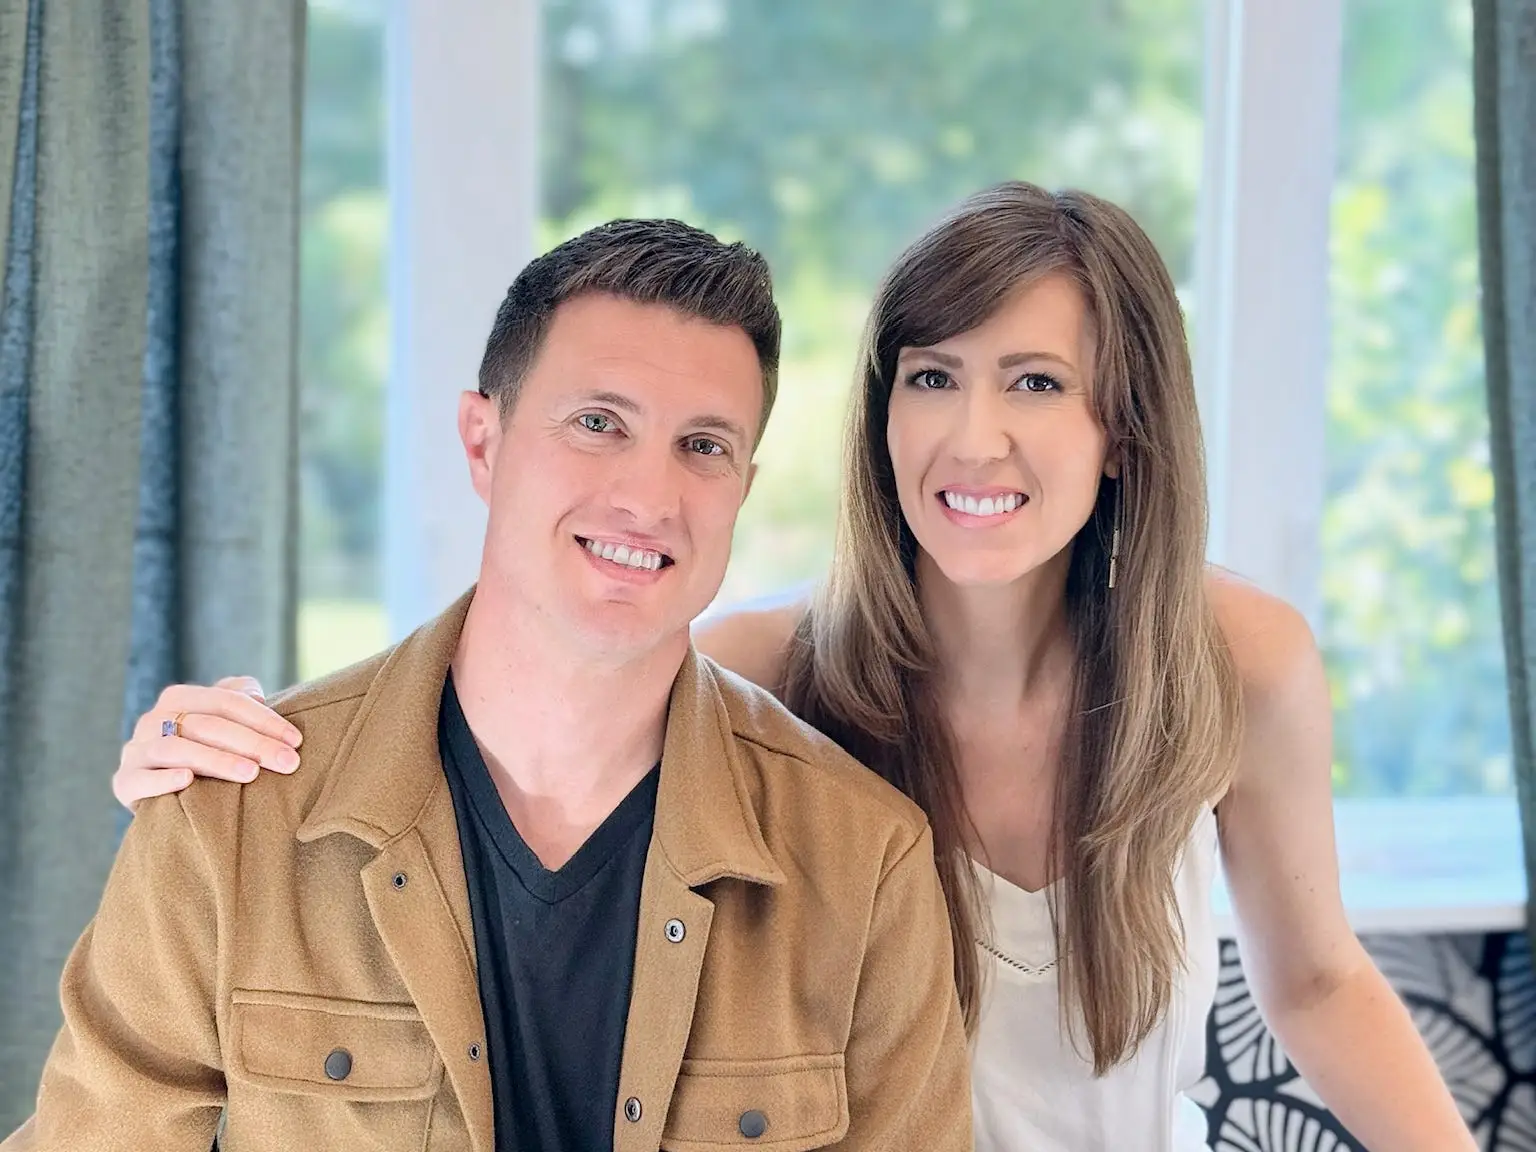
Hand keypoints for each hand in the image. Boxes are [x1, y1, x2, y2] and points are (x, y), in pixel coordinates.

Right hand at [113, 677, 303, 810]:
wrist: (161, 794)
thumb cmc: (203, 753)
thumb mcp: (222, 723)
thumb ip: (237, 699)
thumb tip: (256, 694)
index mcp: (179, 699)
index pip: (226, 701)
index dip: (264, 719)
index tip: (296, 741)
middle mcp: (153, 720)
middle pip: (207, 725)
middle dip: (252, 743)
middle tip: (287, 762)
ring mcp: (135, 750)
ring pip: (177, 749)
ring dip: (217, 760)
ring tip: (251, 773)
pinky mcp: (124, 782)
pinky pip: (140, 779)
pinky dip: (163, 779)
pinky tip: (188, 781)